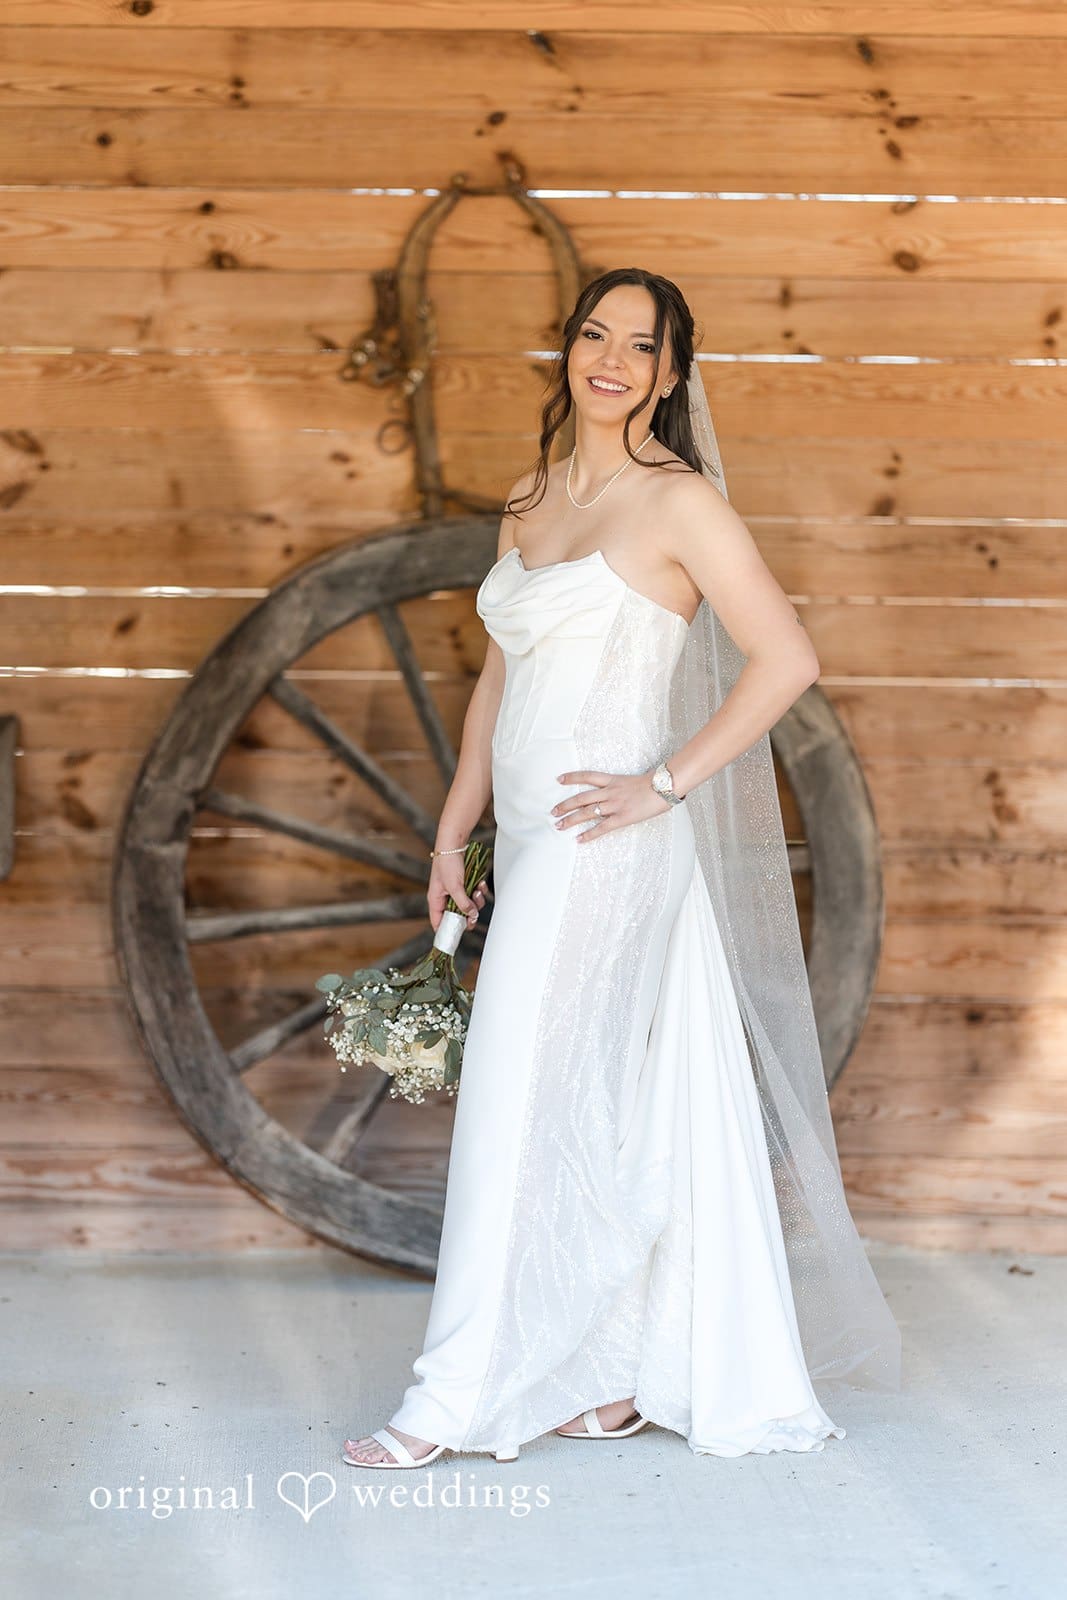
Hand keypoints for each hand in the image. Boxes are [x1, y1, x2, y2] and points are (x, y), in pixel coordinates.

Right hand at [428, 853, 488, 931]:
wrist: (454, 842)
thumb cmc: (447, 862)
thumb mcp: (454, 886)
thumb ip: (462, 903)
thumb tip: (471, 915)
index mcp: (436, 900)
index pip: (438, 922)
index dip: (446, 931)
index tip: (457, 937)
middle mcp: (445, 897)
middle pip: (457, 915)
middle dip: (468, 913)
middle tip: (474, 913)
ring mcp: (455, 890)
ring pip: (468, 905)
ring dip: (476, 900)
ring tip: (477, 890)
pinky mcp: (464, 884)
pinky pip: (473, 894)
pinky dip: (478, 890)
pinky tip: (479, 883)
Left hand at [550, 769, 671, 842]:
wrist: (665, 786)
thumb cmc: (654, 784)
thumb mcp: (634, 780)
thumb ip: (622, 786)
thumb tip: (618, 791)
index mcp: (613, 780)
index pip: (587, 776)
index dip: (572, 777)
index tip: (559, 779)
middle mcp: (610, 792)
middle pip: (581, 798)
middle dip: (565, 805)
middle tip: (552, 812)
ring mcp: (615, 805)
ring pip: (587, 812)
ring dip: (571, 819)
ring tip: (559, 825)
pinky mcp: (622, 818)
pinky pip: (601, 827)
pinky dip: (589, 834)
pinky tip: (579, 839)